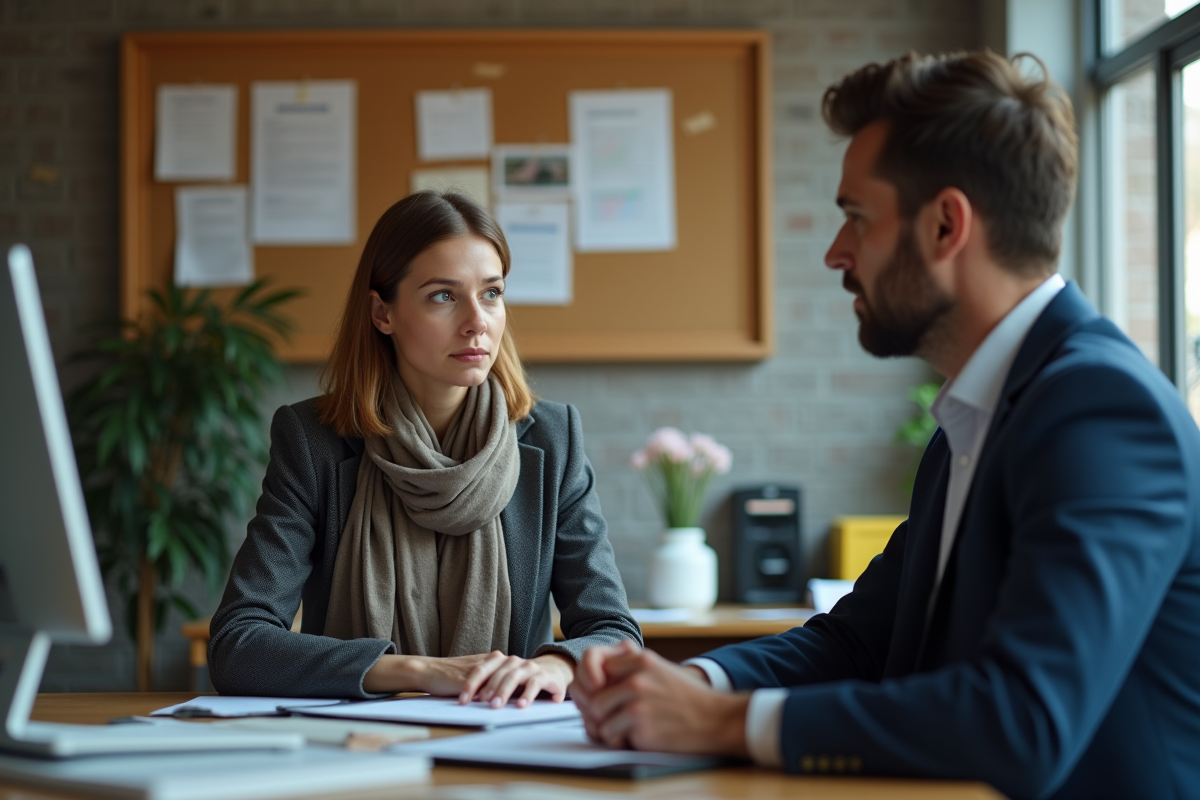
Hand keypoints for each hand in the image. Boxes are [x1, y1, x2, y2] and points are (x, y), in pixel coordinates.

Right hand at [363, 650, 574, 707]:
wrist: (428, 671)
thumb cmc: (453, 677)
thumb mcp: (480, 677)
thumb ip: (497, 681)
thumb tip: (517, 694)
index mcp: (497, 660)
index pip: (520, 672)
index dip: (533, 685)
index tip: (549, 698)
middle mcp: (491, 660)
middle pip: (514, 675)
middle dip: (525, 690)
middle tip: (536, 704)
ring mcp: (479, 666)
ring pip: (498, 681)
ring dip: (505, 696)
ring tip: (513, 709)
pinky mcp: (465, 674)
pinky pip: (480, 687)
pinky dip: (487, 697)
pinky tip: (494, 706)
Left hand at [460, 651, 574, 707]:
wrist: (555, 668)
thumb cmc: (525, 678)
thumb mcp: (506, 680)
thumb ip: (491, 687)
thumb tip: (472, 700)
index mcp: (502, 661)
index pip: (482, 669)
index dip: (471, 684)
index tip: (463, 700)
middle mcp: (515, 662)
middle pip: (498, 673)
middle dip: (488, 688)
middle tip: (481, 703)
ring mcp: (530, 667)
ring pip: (514, 676)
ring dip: (503, 691)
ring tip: (496, 705)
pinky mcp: (545, 675)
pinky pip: (535, 683)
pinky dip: (528, 695)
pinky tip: (521, 705)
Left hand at [570, 639, 750, 756]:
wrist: (715, 719)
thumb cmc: (685, 698)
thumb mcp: (660, 668)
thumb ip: (630, 666)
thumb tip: (594, 677)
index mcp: (641, 659)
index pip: (594, 665)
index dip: (594, 683)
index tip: (603, 694)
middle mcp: (636, 678)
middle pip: (593, 697)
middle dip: (600, 712)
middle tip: (613, 718)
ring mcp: (638, 703)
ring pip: (598, 719)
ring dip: (609, 728)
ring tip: (627, 728)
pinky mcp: (641, 726)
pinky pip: (611, 737)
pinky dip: (620, 741)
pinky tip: (637, 737)